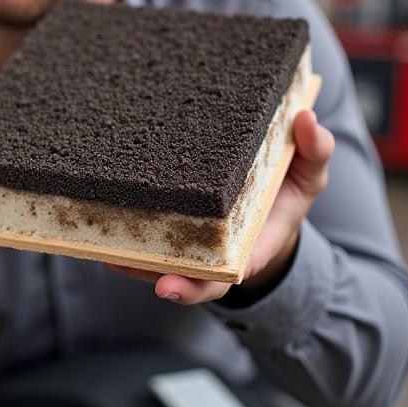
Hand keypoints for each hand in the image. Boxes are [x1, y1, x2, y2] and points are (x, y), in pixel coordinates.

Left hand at [107, 110, 334, 305]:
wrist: (267, 196)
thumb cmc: (287, 190)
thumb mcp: (310, 174)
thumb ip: (314, 152)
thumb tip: (307, 119)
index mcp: (244, 251)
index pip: (214, 279)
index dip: (191, 286)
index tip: (167, 287)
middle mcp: (208, 251)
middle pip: (173, 271)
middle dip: (146, 270)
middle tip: (119, 263)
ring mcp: (185, 240)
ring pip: (150, 254)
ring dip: (123, 252)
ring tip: (97, 245)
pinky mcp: (168, 222)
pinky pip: (139, 231)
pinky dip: (117, 229)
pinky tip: (93, 217)